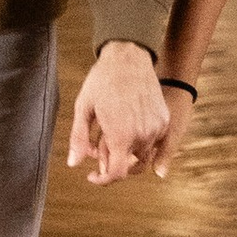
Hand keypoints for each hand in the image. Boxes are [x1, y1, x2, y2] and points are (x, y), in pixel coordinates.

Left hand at [67, 45, 184, 184]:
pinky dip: (139, 140)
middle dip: (111, 160)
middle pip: (128, 165)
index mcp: (121, 135)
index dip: (103, 180)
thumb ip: (79, 139)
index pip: (116, 174)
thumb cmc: (102, 81)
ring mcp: (156, 128)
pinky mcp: (163, 119)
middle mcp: (142, 135)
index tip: (93, 176)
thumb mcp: (84, 108)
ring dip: (126, 151)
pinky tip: (126, 123)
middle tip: (97, 145)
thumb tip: (74, 163)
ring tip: (111, 131)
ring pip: (141, 154)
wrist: (128, 57)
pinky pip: (152, 140)